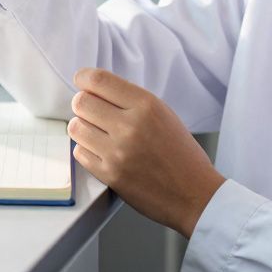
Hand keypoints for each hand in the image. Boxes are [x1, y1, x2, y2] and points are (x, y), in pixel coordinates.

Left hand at [69, 68, 225, 238]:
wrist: (195, 194)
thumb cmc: (181, 154)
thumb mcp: (164, 114)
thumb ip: (131, 101)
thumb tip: (95, 89)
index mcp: (147, 105)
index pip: (99, 80)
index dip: (84, 77)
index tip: (82, 81)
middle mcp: (130, 126)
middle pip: (81, 102)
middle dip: (83, 105)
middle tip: (92, 111)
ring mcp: (118, 152)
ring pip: (76, 127)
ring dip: (83, 128)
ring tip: (97, 133)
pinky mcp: (110, 175)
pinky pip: (80, 152)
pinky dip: (87, 150)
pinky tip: (102, 151)